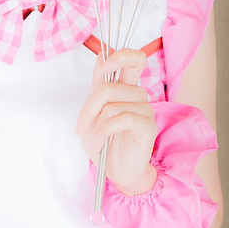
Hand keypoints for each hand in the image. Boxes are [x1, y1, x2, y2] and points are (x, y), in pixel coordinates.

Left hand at [75, 48, 157, 195]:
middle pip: (113, 84)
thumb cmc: (105, 143)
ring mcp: (145, 110)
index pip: (133, 59)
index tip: (104, 66)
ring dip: (95, 125)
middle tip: (81, 126)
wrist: (116, 171)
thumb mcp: (93, 114)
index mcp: (125, 88)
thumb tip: (101, 57)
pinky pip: (123, 118)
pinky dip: (105, 131)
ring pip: (112, 105)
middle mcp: (137, 96)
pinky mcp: (148, 126)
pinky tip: (99, 143)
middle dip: (90, 106)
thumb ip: (97, 88)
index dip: (119, 56)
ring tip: (93, 141)